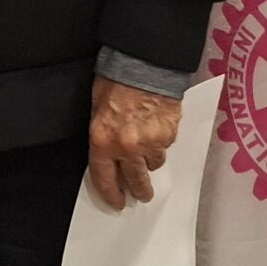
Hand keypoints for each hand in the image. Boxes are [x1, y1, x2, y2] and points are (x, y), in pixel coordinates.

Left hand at [88, 78, 182, 210]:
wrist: (144, 62)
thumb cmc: (114, 79)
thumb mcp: (96, 108)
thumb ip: (103, 135)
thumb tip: (109, 153)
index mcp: (103, 141)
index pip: (105, 178)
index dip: (111, 194)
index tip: (117, 203)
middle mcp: (127, 147)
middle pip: (136, 179)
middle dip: (139, 190)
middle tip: (142, 195)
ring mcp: (152, 142)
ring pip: (154, 163)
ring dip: (150, 160)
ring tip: (148, 148)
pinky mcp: (170, 133)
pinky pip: (166, 146)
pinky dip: (162, 142)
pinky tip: (157, 128)